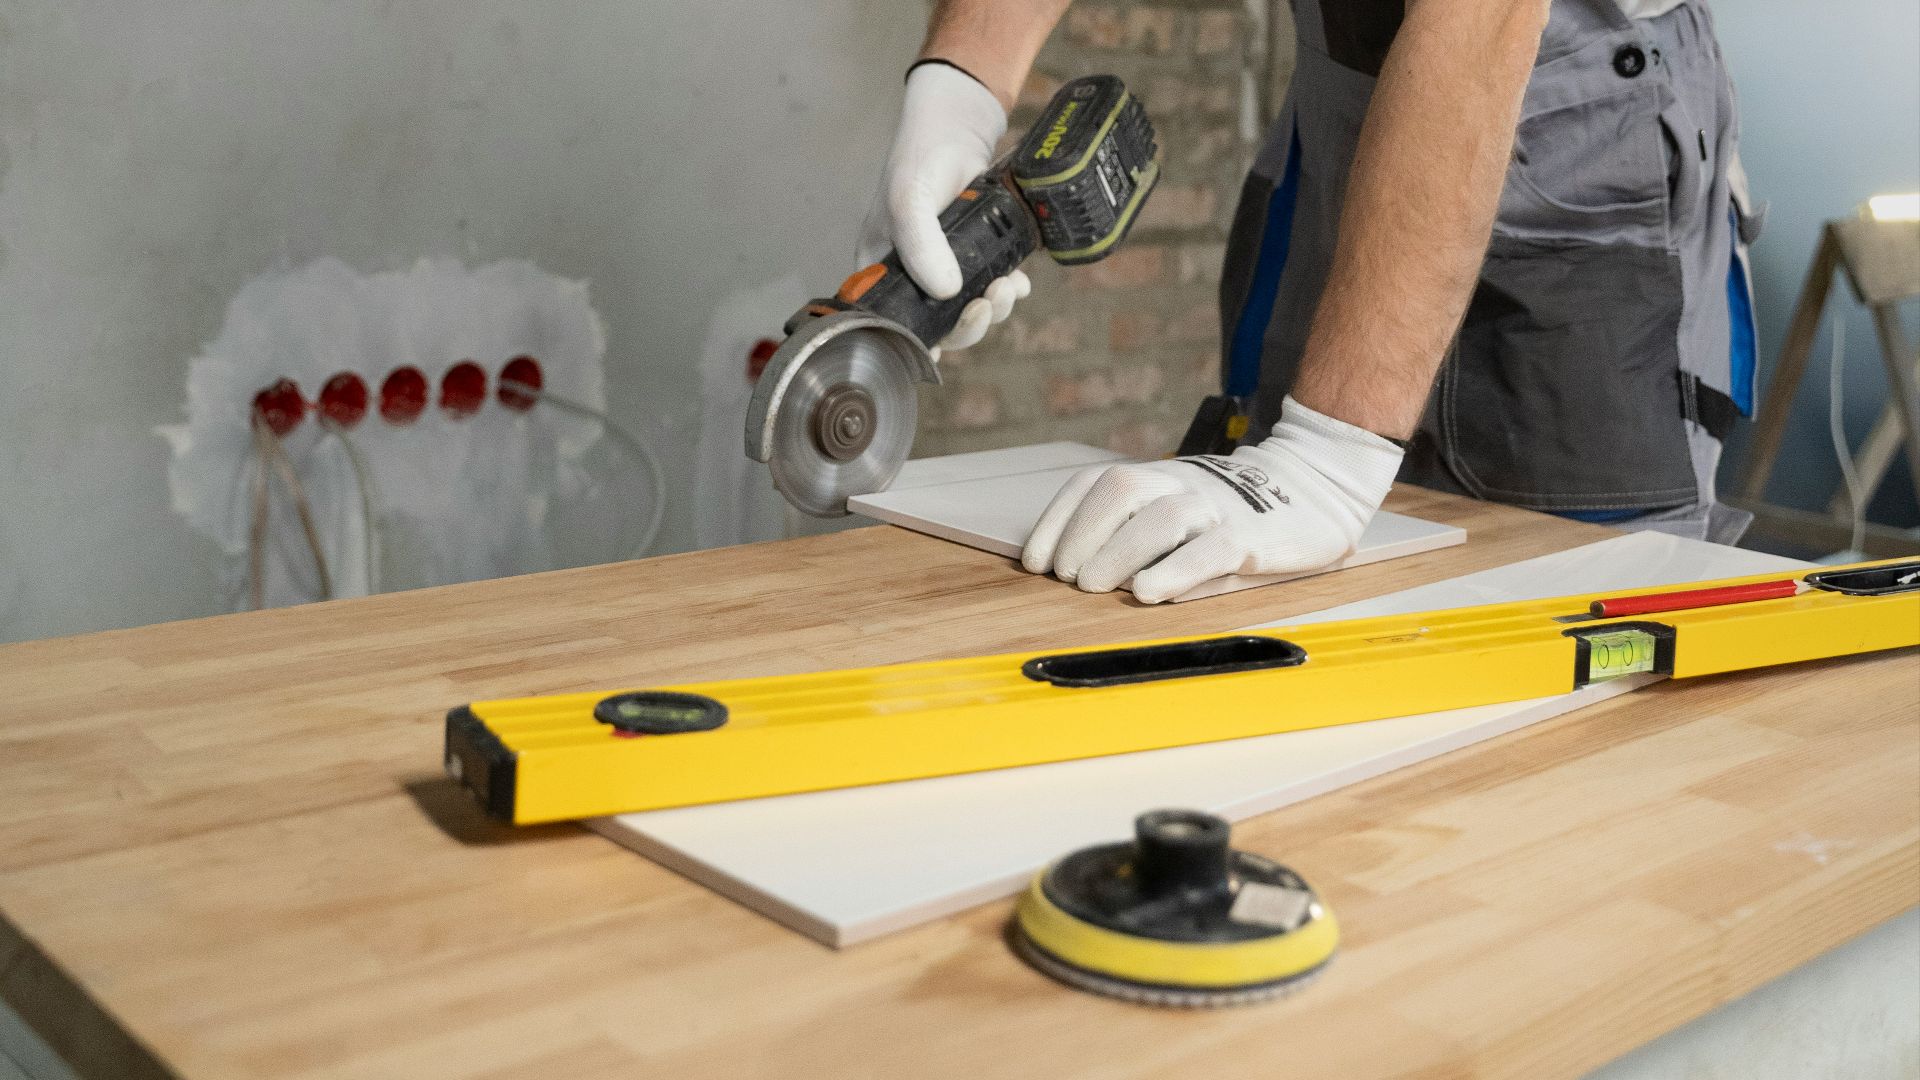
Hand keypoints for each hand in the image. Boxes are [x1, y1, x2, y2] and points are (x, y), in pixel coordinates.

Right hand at [857, 62, 1028, 358]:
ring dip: (993, 308)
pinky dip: (1008, 290)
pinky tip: (1016, 279)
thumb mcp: (909, 200)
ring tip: (1007, 287)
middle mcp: (912, 277)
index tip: (949, 335)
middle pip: (940, 327)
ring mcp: (945, 268)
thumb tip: (948, 292)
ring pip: (970, 311)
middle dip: (970, 324)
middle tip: (988, 303)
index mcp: (881, 271)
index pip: (894, 325)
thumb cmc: (919, 160)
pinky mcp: (976, 257)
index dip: (922, 341)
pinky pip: (993, 288)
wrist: (959, 127)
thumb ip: (920, 244)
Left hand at [1021, 397, 1404, 602]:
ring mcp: (1216, 507)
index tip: (1035, 560)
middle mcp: (1181, 483)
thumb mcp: (1177, 509)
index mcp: (1157, 476)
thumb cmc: (1231, 512)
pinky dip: (1176, 570)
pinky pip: (1211, 549)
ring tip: (1094, 587)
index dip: (1058, 521)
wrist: (1316, 486)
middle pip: (1121, 490)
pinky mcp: (1251, 536)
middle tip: (1068, 578)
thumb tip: (1072, 568)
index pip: (1093, 485)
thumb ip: (1134, 529)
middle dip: (1083, 535)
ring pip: (1162, 518)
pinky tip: (1149, 592)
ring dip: (1119, 553)